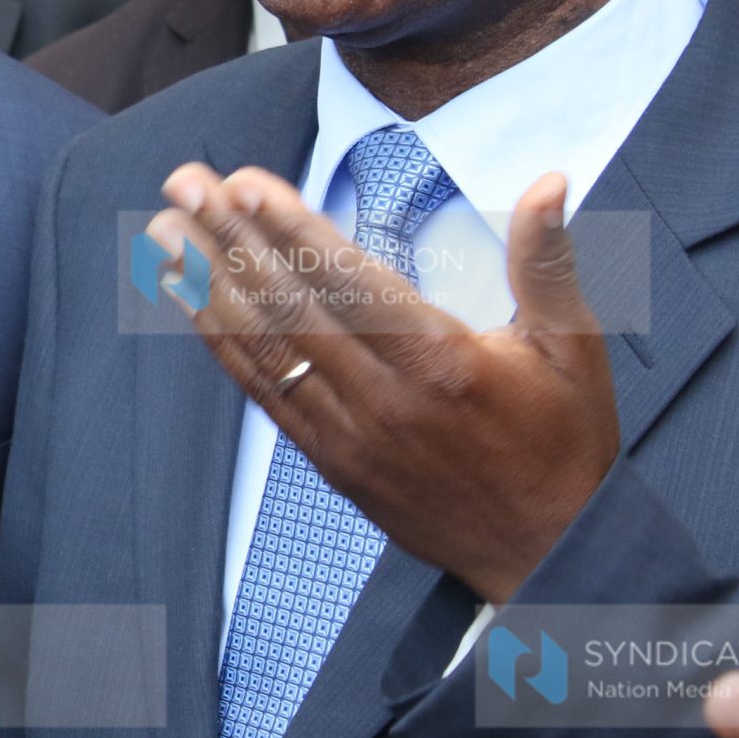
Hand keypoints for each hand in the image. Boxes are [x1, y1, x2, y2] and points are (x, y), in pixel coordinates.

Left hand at [146, 163, 618, 601]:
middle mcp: (385, 400)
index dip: (291, 230)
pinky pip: (264, 392)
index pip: (349, 283)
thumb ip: (547, 261)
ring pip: (264, 348)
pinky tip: (189, 300)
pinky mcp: (331, 461)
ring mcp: (350, 435)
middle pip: (290, 307)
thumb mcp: (574, 348)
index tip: (245, 183)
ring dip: (207, 284)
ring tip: (164, 230)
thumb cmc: (564, 444)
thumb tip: (548, 181)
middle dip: (229, 239)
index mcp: (442, 364)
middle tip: (184, 182)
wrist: (549, 556)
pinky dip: (220, 342)